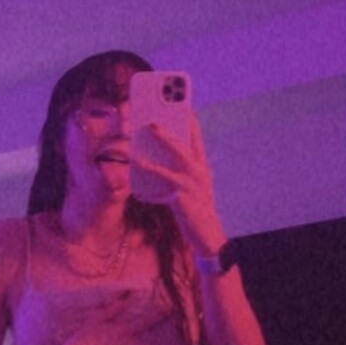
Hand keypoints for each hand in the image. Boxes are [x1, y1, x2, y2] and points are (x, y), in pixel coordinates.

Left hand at [134, 114, 225, 258]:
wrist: (208, 238)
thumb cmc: (195, 209)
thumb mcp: (189, 186)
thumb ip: (176, 170)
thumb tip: (153, 155)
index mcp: (202, 167)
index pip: (196, 139)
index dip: (189, 121)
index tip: (181, 106)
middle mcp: (200, 172)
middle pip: (185, 145)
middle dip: (170, 130)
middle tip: (153, 120)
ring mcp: (193, 184)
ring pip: (177, 158)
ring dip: (161, 145)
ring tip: (145, 137)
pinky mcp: (183, 198)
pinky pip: (163, 185)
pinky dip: (150, 175)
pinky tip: (137, 167)